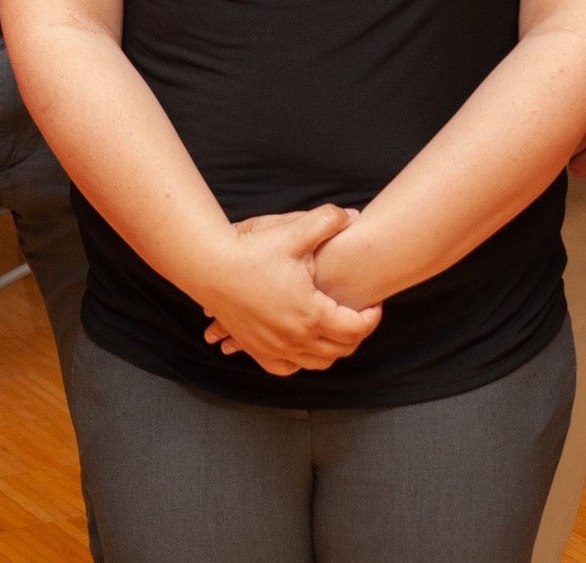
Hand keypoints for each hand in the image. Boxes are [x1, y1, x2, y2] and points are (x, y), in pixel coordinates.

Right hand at [195, 205, 382, 375]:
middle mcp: (294, 338)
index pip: (356, 328)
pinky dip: (302, 360)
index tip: (374, 303)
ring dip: (334, 349)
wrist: (211, 268)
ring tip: (338, 327)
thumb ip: (328, 221)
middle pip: (341, 349)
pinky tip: (306, 343)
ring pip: (317, 363)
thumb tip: (354, 216)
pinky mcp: (257, 350)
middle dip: (358, 333)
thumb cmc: (252, 251)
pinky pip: (287, 368)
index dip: (372, 317)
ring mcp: (274, 348)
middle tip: (361, 314)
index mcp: (310, 313)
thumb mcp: (294, 231)